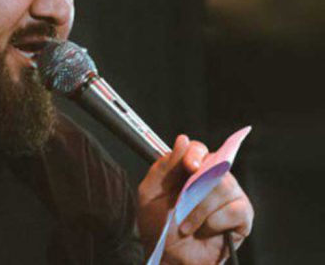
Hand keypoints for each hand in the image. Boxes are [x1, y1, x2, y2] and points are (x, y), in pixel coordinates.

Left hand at [137, 135, 253, 263]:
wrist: (167, 257)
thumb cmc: (158, 225)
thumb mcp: (150, 193)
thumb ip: (164, 166)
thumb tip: (183, 140)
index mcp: (190, 169)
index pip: (199, 149)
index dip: (195, 153)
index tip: (189, 166)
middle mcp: (213, 178)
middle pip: (216, 166)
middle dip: (195, 187)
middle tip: (181, 204)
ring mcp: (230, 196)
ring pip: (225, 187)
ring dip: (200, 209)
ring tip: (186, 226)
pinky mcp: (243, 216)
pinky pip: (236, 209)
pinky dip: (216, 221)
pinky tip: (205, 231)